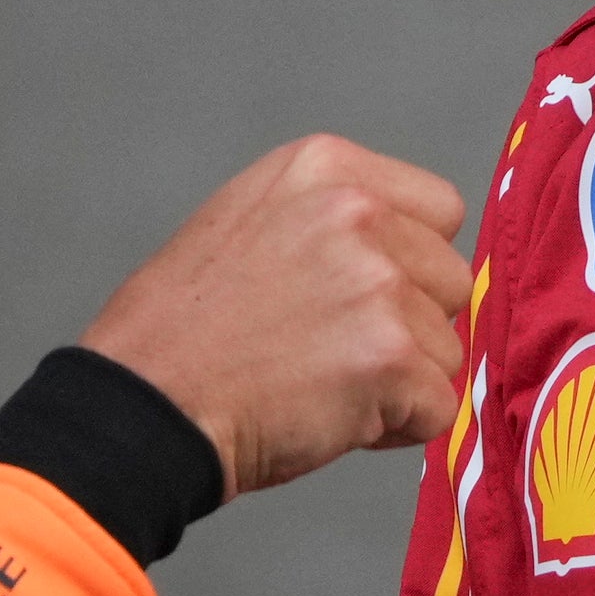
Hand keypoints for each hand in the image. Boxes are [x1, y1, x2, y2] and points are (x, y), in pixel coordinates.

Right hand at [81, 135, 468, 498]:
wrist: (144, 404)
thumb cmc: (181, 334)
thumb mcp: (249, 223)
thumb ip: (333, 223)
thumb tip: (408, 256)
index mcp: (325, 166)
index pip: (439, 210)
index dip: (408, 266)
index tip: (355, 297)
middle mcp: (357, 211)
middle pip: (450, 281)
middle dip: (407, 326)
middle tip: (326, 349)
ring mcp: (378, 283)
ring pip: (445, 350)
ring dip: (397, 381)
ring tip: (317, 383)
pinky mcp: (389, 356)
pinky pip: (437, 408)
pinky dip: (396, 429)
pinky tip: (330, 417)